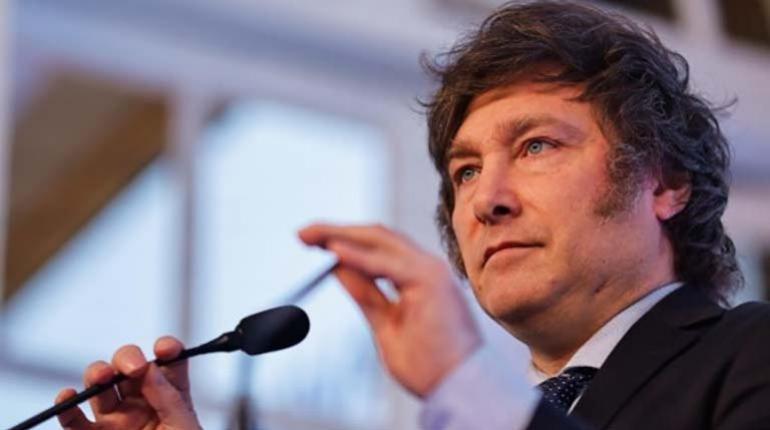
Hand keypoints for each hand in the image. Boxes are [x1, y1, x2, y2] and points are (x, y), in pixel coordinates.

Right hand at [55, 336, 201, 429]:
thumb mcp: (185, 426)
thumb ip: (169, 398)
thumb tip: (150, 369)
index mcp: (171, 395)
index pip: (169, 362)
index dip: (167, 348)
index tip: (165, 349)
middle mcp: (142, 401)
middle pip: (128, 366)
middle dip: (127, 358)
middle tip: (132, 366)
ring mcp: (117, 419)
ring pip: (100, 386)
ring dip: (98, 374)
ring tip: (103, 378)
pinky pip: (75, 420)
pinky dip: (67, 406)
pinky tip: (68, 396)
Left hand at [299, 223, 481, 396]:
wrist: (460, 388)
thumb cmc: (429, 364)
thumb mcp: (385, 323)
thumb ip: (365, 293)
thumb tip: (337, 267)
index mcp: (419, 276)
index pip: (378, 246)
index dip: (345, 239)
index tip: (312, 242)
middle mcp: (427, 267)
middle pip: (377, 236)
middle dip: (337, 231)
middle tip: (302, 233)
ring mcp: (431, 271)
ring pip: (381, 240)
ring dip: (343, 234)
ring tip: (311, 235)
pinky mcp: (429, 282)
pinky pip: (386, 264)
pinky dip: (358, 256)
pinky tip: (333, 251)